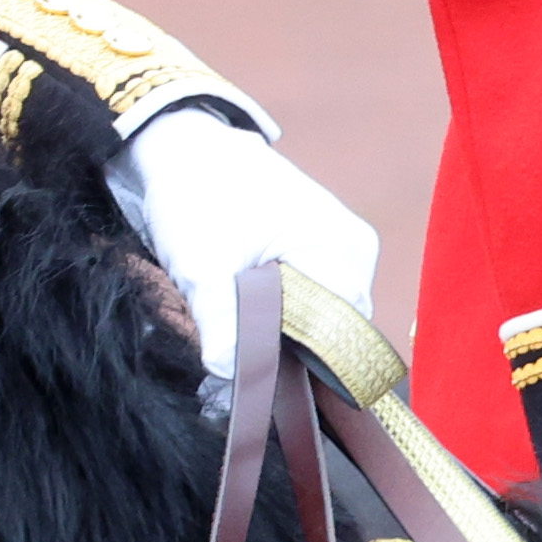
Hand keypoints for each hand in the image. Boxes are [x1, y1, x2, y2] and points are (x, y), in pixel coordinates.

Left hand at [111, 109, 384, 382]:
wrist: (187, 149)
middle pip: (335, 334)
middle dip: (288, 360)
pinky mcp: (320, 256)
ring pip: (321, 324)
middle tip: (235, 381)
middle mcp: (355, 252)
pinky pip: (312, 306)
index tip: (258, 392)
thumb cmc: (199, 195)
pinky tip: (246, 331)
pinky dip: (281, 324)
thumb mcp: (202, 263)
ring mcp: (341, 252)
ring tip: (234, 353)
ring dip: (282, 344)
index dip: (303, 369)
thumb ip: (221, 322)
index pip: (342, 335)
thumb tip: (230, 377)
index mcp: (341, 248)